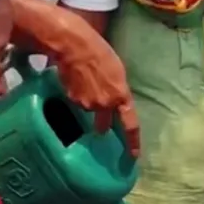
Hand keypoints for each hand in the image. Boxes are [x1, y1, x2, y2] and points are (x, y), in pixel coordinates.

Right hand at [52, 12, 139, 155]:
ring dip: (87, 101)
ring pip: (88, 110)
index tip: (133, 156)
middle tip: (99, 125)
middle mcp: (105, 104)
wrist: (75, 47)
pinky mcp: (71, 100)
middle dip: (101, 125)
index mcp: (121, 96)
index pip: (130, 124)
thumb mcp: (117, 73)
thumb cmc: (101, 53)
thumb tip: (114, 101)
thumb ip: (117, 91)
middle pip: (104, 123)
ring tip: (85, 81)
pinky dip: (76, 95)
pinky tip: (75, 80)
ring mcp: (87, 104)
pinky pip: (76, 102)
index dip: (132, 142)